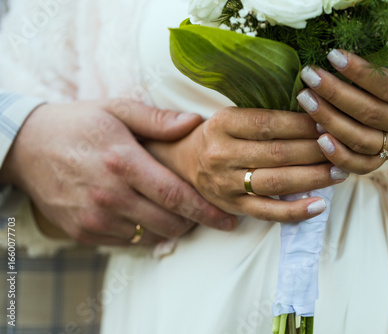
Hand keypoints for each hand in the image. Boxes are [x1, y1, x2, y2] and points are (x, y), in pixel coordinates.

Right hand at [0, 99, 236, 244]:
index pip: (176, 195)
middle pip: (169, 222)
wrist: (26, 148)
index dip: (207, 212)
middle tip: (200, 211)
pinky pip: (127, 242)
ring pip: (151, 235)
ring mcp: (95, 218)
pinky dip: (143, 231)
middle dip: (193, 221)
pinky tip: (141, 212)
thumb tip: (195, 123)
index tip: (229, 221)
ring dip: (168, 226)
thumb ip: (157, 120)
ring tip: (170, 209)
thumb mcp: (117, 110)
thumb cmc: (78, 124)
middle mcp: (110, 195)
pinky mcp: (83, 232)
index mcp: (123, 162)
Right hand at [145, 107, 347, 221]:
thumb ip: (265, 116)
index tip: (330, 122)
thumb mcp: (233, 116)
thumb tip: (314, 111)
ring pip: (276, 182)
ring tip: (340, 172)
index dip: (303, 124)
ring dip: (313, 177)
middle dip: (316, 150)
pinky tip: (319, 204)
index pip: (269, 123)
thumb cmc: (219, 136)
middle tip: (344, 147)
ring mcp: (225, 184)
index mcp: (223, 123)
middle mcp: (221, 153)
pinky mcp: (232, 207)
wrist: (184, 162)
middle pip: (277, 152)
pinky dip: (295, 211)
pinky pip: (267, 212)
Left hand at [295, 38, 387, 173]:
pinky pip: (361, 165)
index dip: (361, 73)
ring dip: (329, 121)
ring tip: (305, 100)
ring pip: (361, 140)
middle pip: (370, 114)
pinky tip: (318, 139)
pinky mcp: (386, 160)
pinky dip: (339, 156)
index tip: (332, 55)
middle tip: (309, 76)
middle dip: (335, 94)